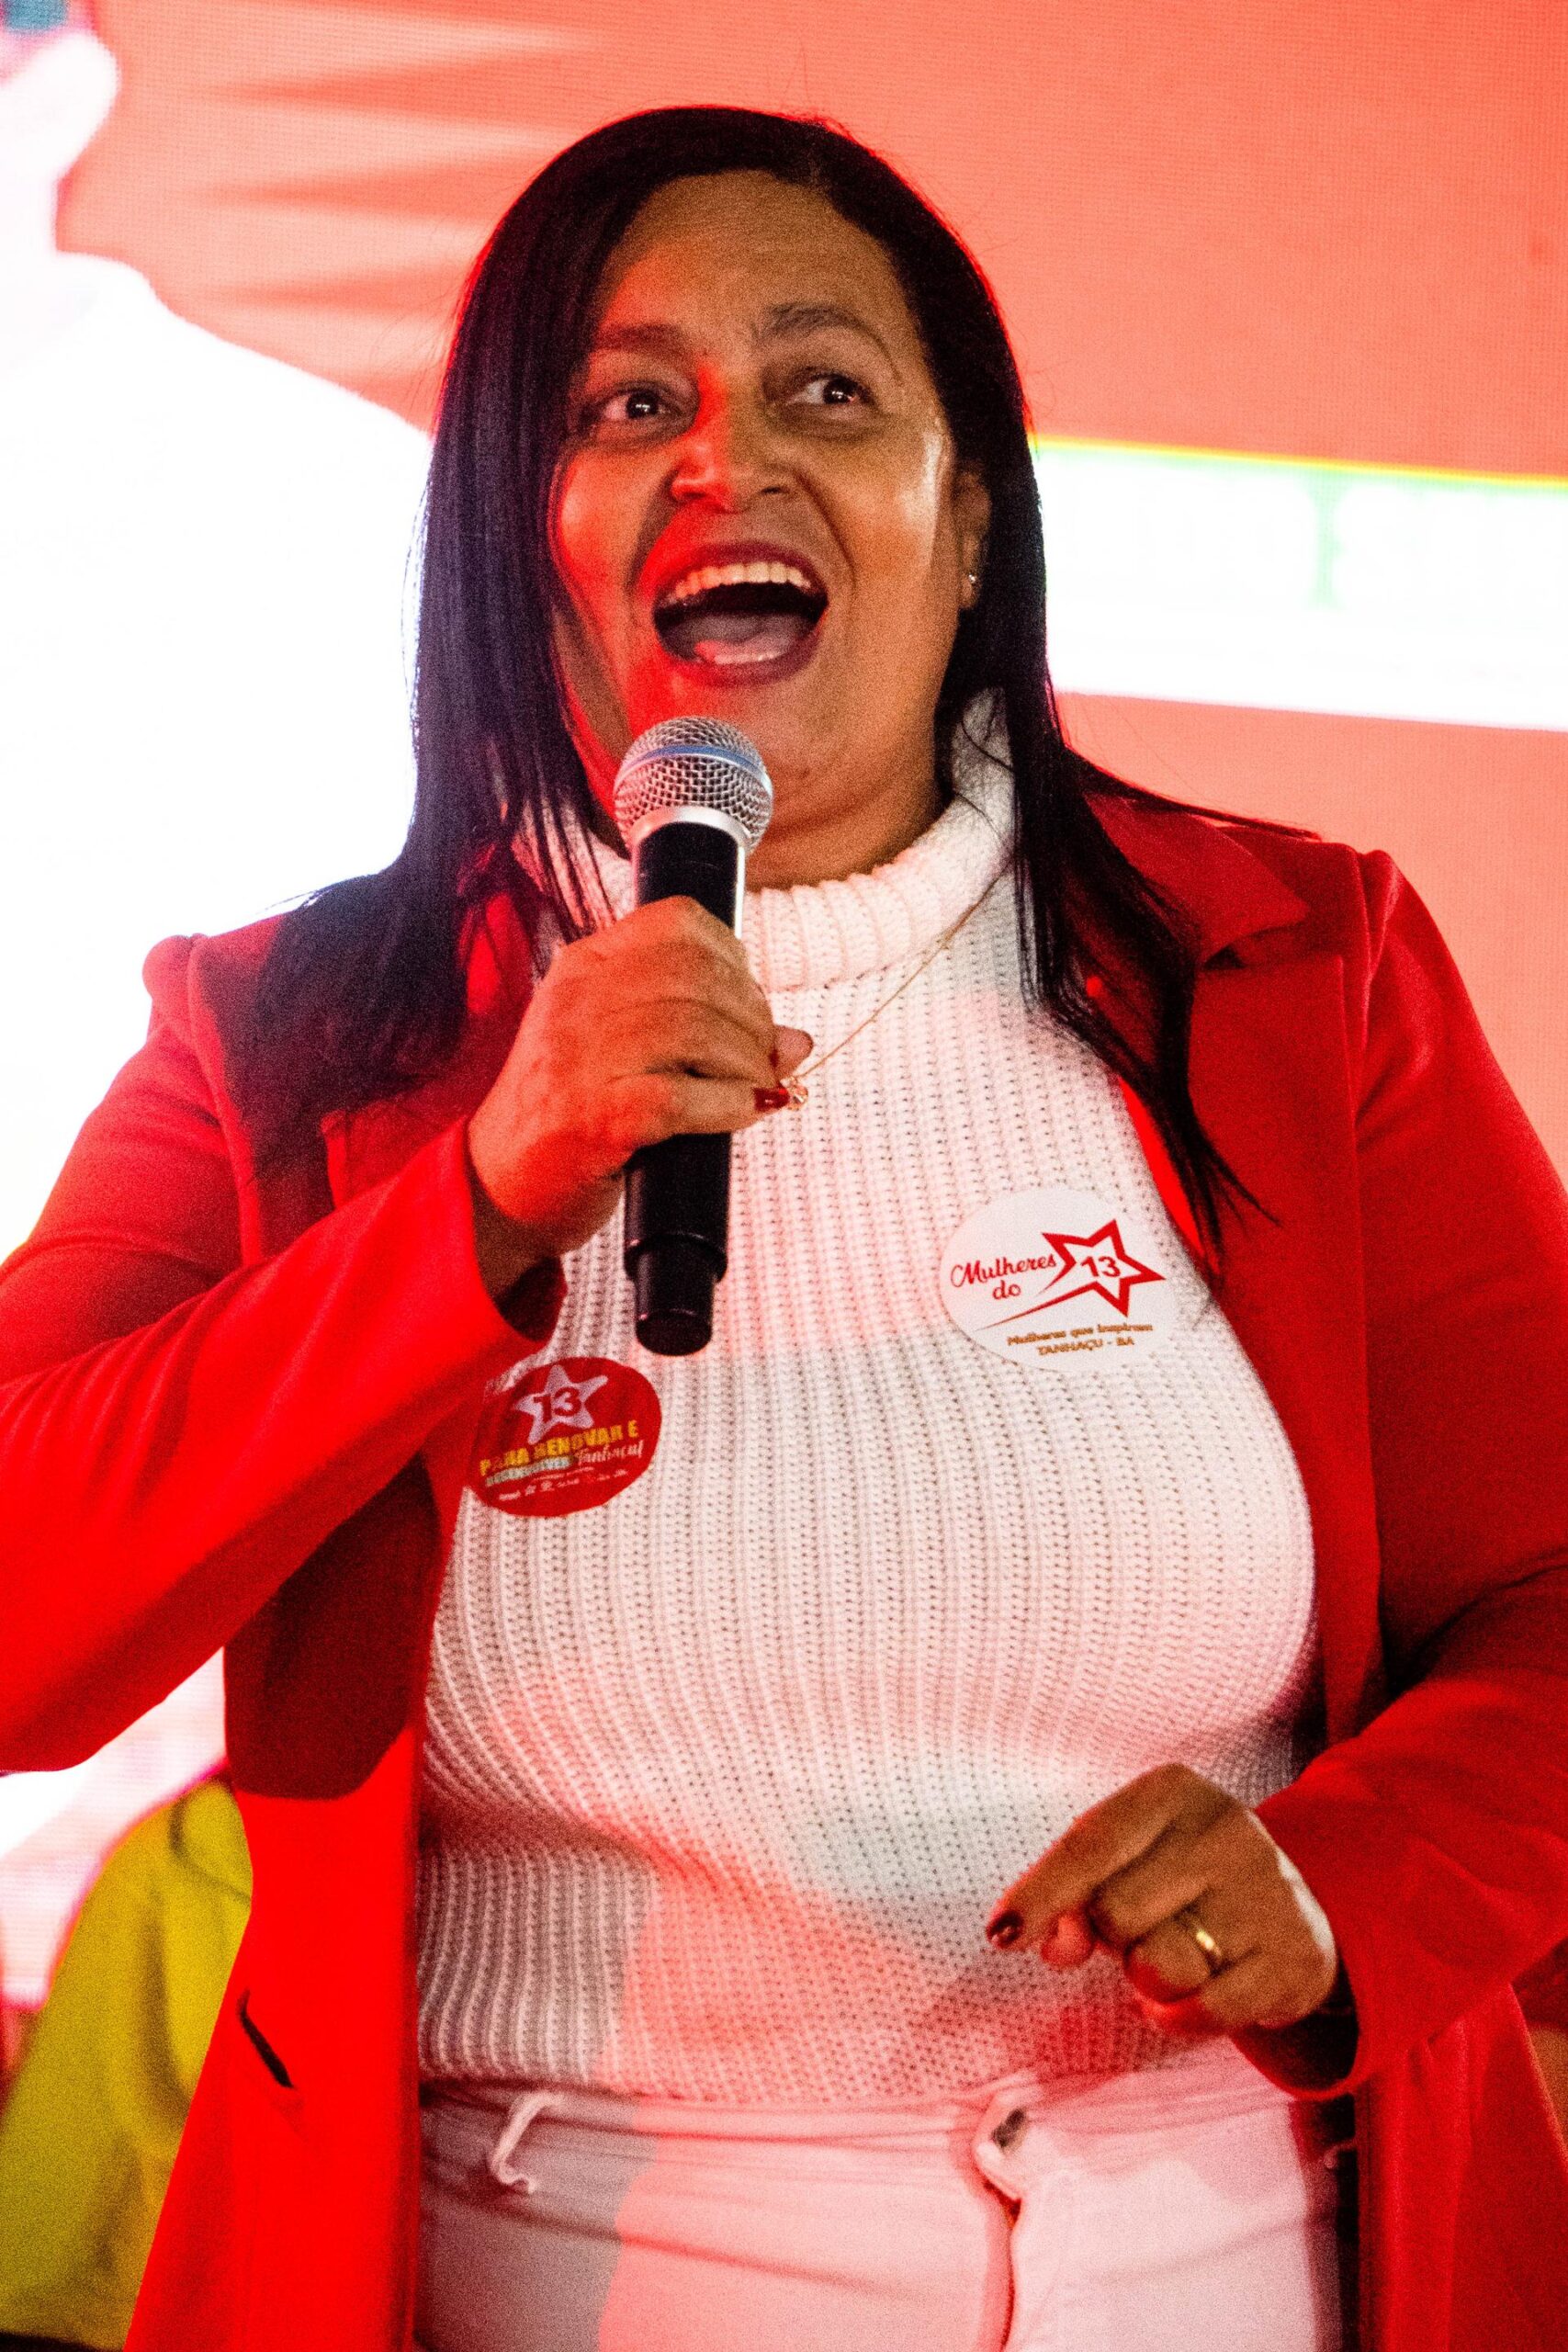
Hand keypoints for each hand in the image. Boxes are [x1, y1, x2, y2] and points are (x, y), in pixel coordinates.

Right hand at [466, 897, 810, 1294]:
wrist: (499, 1185)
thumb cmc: (572, 1113)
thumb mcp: (626, 1051)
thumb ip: (704, 1031)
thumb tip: (797, 1041)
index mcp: (583, 967)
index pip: (677, 922)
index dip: (734, 958)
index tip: (747, 1002)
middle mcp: (576, 1001)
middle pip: (697, 975)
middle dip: (751, 1017)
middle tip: (761, 1057)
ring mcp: (578, 1059)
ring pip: (695, 1029)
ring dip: (747, 1062)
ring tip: (754, 1087)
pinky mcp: (591, 1120)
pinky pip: (681, 1096)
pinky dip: (728, 1104)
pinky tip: (742, 1112)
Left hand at [985, 1764, 1341, 2036]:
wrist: (1291, 1908)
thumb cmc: (1179, 1881)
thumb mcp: (1123, 1864)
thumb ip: (1072, 1894)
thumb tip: (1049, 1943)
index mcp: (1171, 1791)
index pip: (1089, 1846)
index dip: (1041, 1894)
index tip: (1002, 1935)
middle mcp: (1226, 1828)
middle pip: (1116, 1913)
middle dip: (1113, 1938)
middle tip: (1142, 1929)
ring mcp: (1267, 1890)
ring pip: (1159, 1965)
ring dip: (1148, 1978)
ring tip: (1176, 1953)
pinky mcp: (1294, 1955)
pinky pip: (1204, 2010)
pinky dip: (1181, 2017)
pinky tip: (1195, 1993)